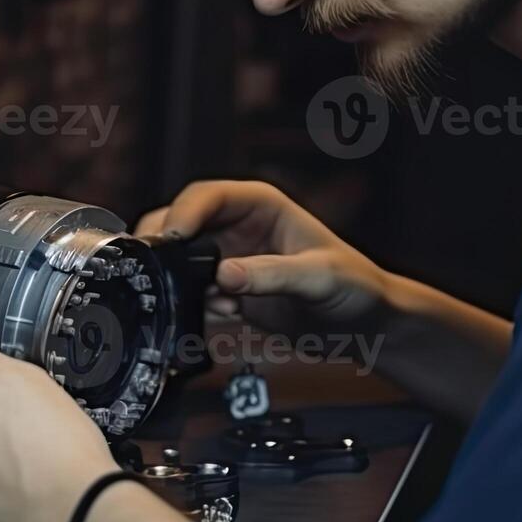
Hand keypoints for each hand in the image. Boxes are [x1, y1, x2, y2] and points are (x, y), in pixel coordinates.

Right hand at [136, 180, 395, 324]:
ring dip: (176, 280)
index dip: (184, 212)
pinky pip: (192, 294)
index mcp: (260, 204)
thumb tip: (224, 275)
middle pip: (180, 222)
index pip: (207, 196)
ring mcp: (228, 260)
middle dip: (164, 244)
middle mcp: (238, 227)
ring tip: (199, 299)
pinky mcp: (227, 292)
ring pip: (179, 260)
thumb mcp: (320, 277)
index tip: (172, 238)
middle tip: (155, 269)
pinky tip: (222, 314)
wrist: (366, 326)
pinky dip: (193, 305)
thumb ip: (273, 275)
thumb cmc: (356, 286)